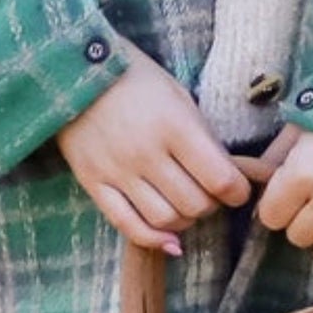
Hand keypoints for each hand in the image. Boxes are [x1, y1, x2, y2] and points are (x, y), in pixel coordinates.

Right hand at [57, 42, 250, 255]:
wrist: (74, 72)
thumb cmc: (135, 80)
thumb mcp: (178, 96)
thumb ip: (201, 137)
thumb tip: (226, 175)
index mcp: (174, 125)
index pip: (220, 179)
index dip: (238, 192)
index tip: (237, 190)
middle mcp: (146, 152)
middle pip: (195, 204)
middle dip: (211, 205)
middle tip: (208, 193)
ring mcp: (118, 171)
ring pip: (166, 220)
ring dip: (185, 220)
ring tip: (185, 205)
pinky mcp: (94, 183)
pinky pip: (128, 225)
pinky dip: (153, 239)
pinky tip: (169, 240)